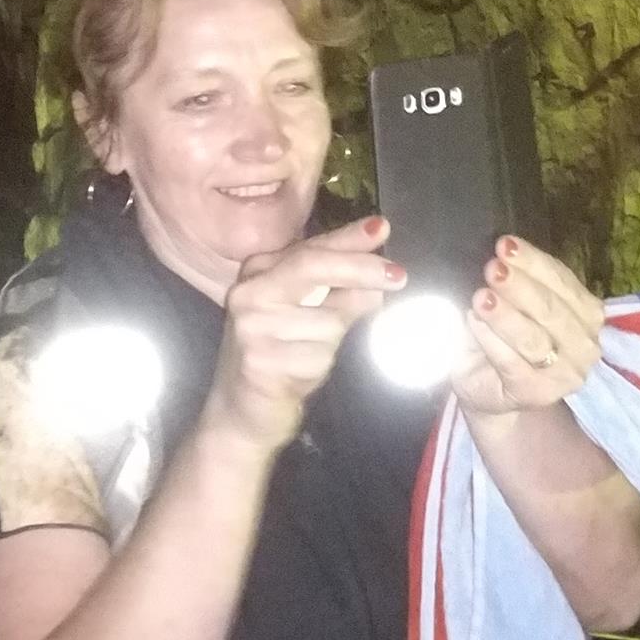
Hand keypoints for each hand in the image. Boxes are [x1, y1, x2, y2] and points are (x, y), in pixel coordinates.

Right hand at [207, 218, 400, 452]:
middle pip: (314, 266)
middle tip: (398, 276)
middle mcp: (249, 293)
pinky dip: (320, 366)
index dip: (350, 239)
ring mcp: (250, 328)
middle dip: (360, 268)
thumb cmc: (280, 354)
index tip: (383, 228)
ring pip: (327, 321)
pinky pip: (318, 356)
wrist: (240, 411)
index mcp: (259, 272)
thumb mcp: (310, 313)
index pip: (312, 247)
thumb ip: (341, 289)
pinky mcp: (259, 363)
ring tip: (309, 353)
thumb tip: (382, 273)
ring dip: (335, 339)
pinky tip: (299, 374)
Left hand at [455, 236, 601, 416]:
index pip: (562, 280)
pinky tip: (473, 323)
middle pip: (551, 310)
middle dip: (520, 286)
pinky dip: (490, 341)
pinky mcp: (537, 393)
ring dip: (505, 315)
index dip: (533, 261)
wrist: (491, 390)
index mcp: (587, 312)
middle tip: (492, 268)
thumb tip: (500, 254)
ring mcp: (565, 374)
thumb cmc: (507, 339)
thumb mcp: (518, 304)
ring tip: (480, 297)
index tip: (505, 245)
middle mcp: (585, 344)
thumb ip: (520, 282)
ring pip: (534, 339)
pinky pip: (511, 363)